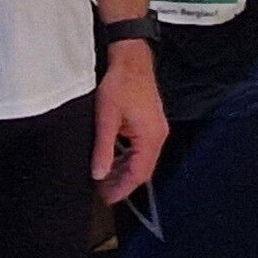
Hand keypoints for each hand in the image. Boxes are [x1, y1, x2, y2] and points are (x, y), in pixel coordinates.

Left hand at [92, 42, 167, 202]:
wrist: (131, 59)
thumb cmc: (121, 84)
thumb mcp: (106, 119)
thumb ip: (103, 149)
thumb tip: (99, 173)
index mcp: (150, 137)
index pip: (138, 173)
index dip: (123, 189)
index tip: (108, 198)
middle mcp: (158, 136)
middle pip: (142, 170)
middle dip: (123, 183)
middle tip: (103, 192)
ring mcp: (156, 130)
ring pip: (142, 160)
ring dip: (124, 170)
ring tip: (105, 179)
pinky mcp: (151, 124)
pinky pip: (141, 149)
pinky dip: (128, 158)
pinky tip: (113, 160)